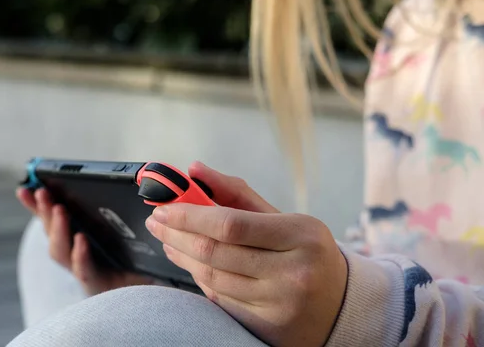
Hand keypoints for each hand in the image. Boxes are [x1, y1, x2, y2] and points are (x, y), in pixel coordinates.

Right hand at [16, 187, 152, 295]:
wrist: (154, 282)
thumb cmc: (137, 253)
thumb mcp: (126, 225)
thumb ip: (120, 206)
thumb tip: (127, 176)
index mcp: (77, 237)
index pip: (51, 219)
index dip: (35, 206)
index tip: (23, 188)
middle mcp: (75, 253)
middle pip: (52, 232)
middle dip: (44, 212)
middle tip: (42, 193)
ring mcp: (83, 269)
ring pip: (60, 252)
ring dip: (58, 230)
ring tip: (60, 210)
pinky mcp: (98, 283)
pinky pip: (85, 270)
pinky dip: (80, 255)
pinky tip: (81, 240)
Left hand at [146, 162, 347, 346]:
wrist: (341, 303)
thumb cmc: (307, 251)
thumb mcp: (284, 217)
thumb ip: (237, 193)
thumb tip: (195, 170)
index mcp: (301, 235)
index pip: (231, 224)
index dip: (190, 215)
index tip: (164, 207)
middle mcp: (292, 272)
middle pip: (215, 253)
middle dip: (177, 234)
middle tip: (156, 222)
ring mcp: (280, 304)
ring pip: (213, 278)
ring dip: (182, 257)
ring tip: (168, 239)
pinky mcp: (267, 327)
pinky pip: (221, 299)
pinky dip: (200, 278)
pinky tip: (190, 263)